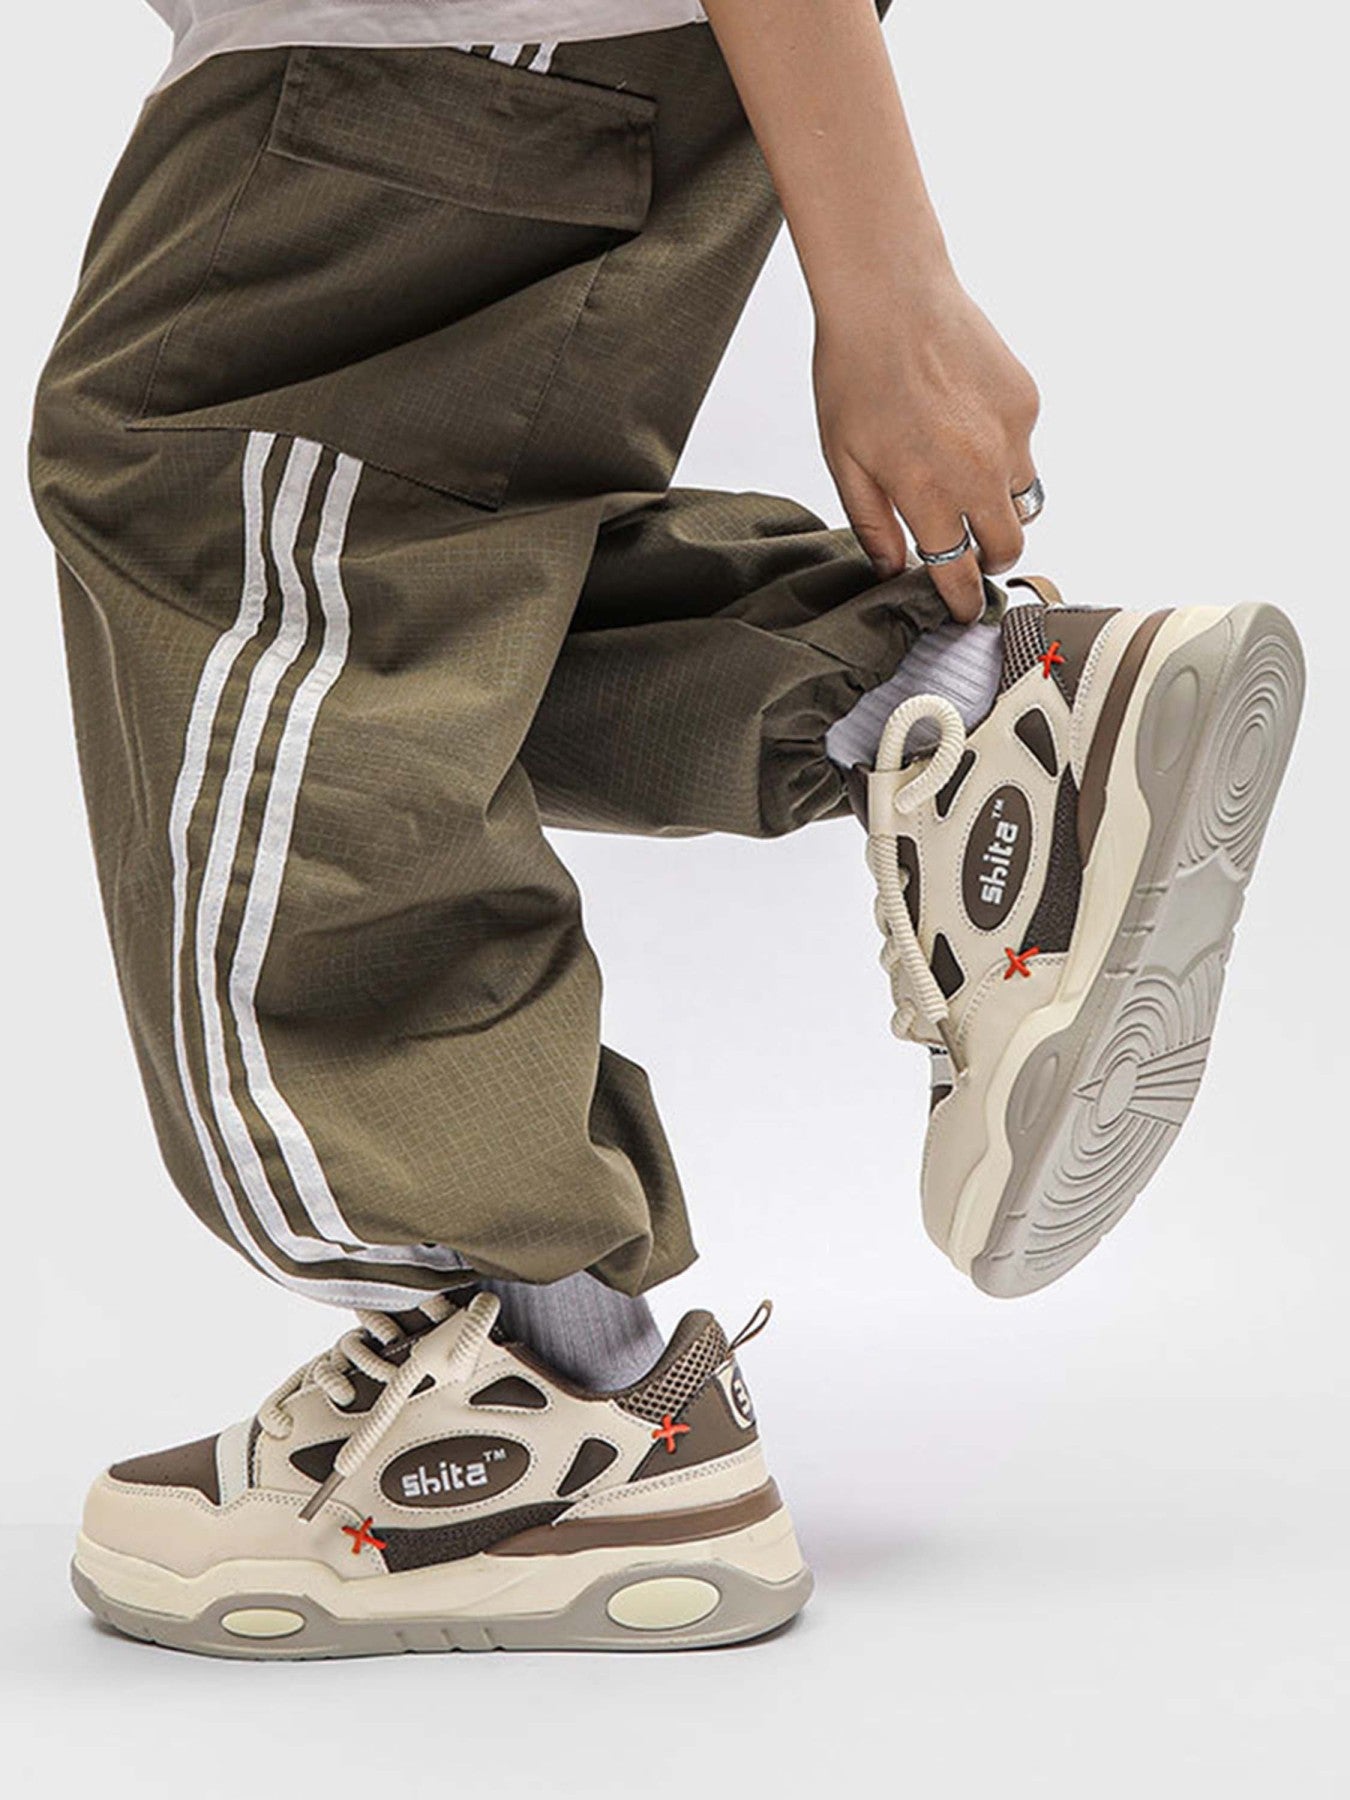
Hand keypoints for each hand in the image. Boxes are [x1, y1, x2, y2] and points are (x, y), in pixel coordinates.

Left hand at [814, 272, 1040, 620]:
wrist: (889, 295)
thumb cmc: (856, 374)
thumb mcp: (844, 462)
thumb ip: (873, 525)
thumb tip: (894, 569)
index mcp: (928, 494)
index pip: (957, 574)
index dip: (960, 601)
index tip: (961, 611)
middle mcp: (978, 472)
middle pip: (1007, 547)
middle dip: (987, 558)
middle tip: (965, 550)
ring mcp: (1010, 436)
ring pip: (1024, 500)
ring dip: (999, 506)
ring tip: (964, 479)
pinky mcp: (1026, 402)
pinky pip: (1024, 447)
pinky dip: (1002, 449)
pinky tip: (965, 419)